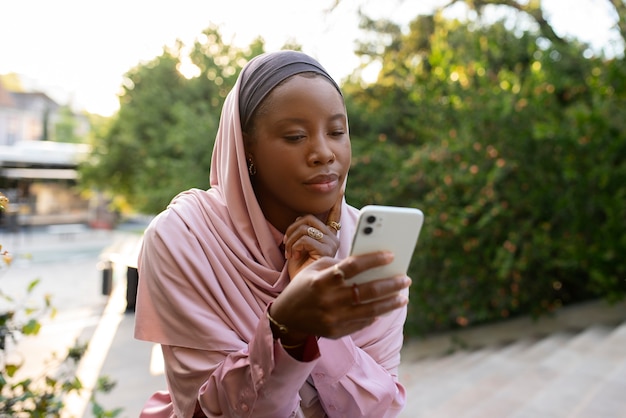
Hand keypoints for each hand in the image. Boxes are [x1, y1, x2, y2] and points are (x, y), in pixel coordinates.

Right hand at [270, 252, 410, 341]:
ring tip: (403, 297)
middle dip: (390, 283)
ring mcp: (333, 318)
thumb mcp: (314, 269)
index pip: (353, 266)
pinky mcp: (336, 332)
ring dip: (390, 303)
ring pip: (370, 310)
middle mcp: (329, 300)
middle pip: (367, 290)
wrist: (286, 318)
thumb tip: (368, 262)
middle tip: (406, 278)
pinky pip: (363, 322)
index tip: (391, 255)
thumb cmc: (304, 286)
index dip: (374, 259)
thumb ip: (338, 264)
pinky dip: (376, 314)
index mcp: (322, 280)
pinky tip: (386, 307)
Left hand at [283, 193, 342, 278]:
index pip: (334, 215)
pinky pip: (305, 239)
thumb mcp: (300, 246)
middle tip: (287, 242)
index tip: (341, 189)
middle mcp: (333, 239)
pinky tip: (294, 256)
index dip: (337, 202)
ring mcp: (332, 245)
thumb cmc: (300, 270)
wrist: (300, 290)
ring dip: (291, 239)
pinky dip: (294, 246)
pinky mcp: (326, 252)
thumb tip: (301, 218)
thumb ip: (305, 231)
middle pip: (309, 218)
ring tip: (290, 252)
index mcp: (329, 237)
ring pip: (305, 227)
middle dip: (292, 228)